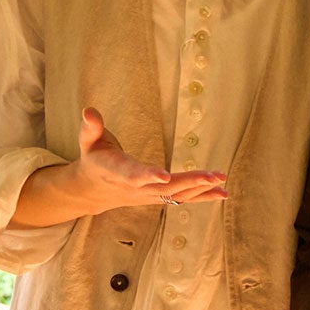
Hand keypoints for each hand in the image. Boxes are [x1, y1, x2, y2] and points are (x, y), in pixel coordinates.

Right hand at [12, 107, 225, 225]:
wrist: (94, 190)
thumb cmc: (94, 158)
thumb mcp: (88, 141)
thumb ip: (91, 127)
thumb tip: (88, 110)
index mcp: (117, 172)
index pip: (133, 175)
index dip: (148, 176)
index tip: (164, 176)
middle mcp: (136, 188)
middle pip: (164, 188)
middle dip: (188, 181)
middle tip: (211, 176)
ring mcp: (148, 196)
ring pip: (176, 195)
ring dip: (200, 188)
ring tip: (221, 180)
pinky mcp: (158, 198)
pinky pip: (181, 199)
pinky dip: (202, 196)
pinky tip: (222, 193)